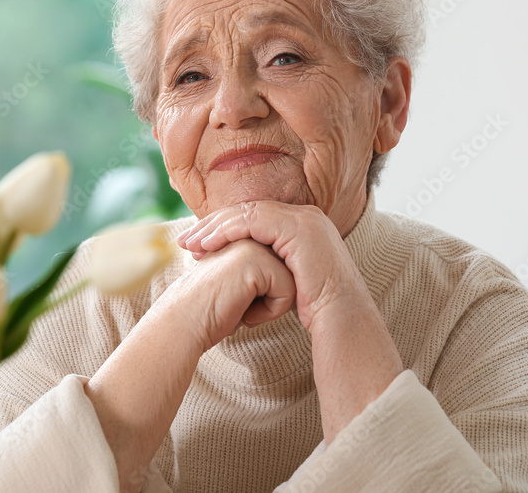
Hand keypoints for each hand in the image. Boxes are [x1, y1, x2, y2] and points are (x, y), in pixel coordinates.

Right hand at [157, 238, 296, 350]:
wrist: (184, 323)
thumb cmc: (211, 311)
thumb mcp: (240, 285)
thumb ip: (261, 272)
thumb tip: (290, 275)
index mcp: (243, 237)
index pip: (278, 268)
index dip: (265, 293)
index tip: (239, 303)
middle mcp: (249, 235)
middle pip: (288, 273)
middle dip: (270, 298)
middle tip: (237, 306)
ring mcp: (253, 244)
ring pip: (291, 282)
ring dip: (270, 305)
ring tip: (239, 308)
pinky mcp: (258, 261)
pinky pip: (287, 292)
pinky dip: (270, 311)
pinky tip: (243, 313)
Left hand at [176, 201, 370, 331]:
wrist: (341, 317)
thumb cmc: (315, 307)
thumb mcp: (286, 277)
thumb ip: (268, 263)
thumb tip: (240, 265)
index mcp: (302, 222)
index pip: (253, 216)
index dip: (222, 227)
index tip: (197, 243)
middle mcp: (305, 214)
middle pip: (247, 210)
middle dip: (213, 225)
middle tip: (185, 240)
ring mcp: (303, 218)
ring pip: (246, 213)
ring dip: (214, 228)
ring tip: (190, 243)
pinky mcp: (298, 228)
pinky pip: (253, 222)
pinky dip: (227, 231)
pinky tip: (208, 244)